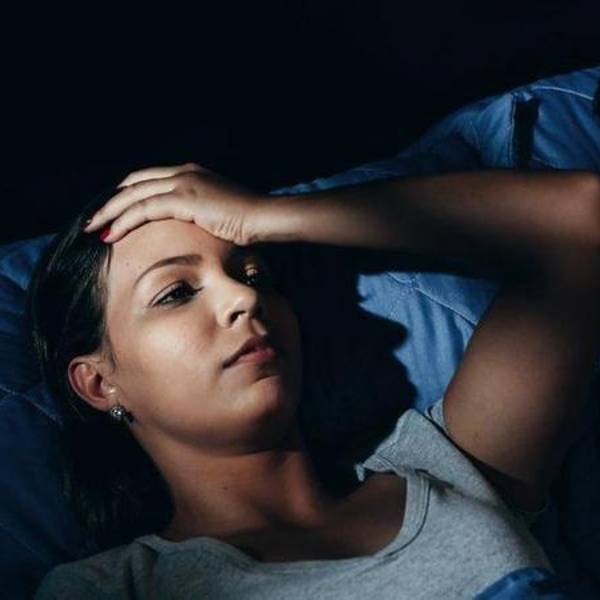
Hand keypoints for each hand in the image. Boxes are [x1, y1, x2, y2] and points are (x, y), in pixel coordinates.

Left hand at [82, 162, 268, 245]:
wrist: (265, 218)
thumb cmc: (249, 222)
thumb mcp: (221, 213)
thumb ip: (202, 213)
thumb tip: (193, 228)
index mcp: (192, 173)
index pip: (148, 179)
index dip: (128, 194)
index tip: (114, 211)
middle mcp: (184, 173)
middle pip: (134, 183)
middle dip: (112, 201)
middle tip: (94, 219)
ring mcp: (183, 183)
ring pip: (133, 195)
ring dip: (110, 212)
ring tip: (93, 228)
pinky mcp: (183, 198)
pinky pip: (143, 209)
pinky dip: (124, 221)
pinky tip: (111, 234)